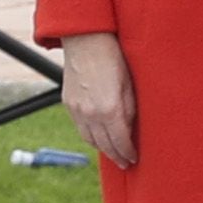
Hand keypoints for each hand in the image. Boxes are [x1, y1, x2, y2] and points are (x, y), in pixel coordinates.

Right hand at [60, 29, 138, 168]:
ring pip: (89, 139)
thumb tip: (129, 130)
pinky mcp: (68, 103)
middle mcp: (90, 113)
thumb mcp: (129, 84)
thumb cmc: (114, 57)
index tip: (134, 159)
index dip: (128, 153)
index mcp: (109, 109)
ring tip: (113, 152)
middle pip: (104, 145)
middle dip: (116, 155)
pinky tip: (99, 136)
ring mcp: (76, 110)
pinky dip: (90, 135)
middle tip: (125, 163)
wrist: (86, 40)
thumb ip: (129, 110)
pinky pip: (80, 127)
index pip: (120, 141)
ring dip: (102, 148)